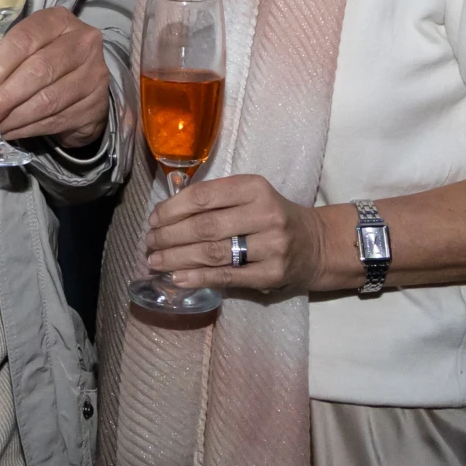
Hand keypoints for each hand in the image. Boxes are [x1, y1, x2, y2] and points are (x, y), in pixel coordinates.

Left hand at [0, 7, 108, 146]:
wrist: (81, 90)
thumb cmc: (42, 64)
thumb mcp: (16, 55)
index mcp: (58, 21)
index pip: (26, 39)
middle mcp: (83, 42)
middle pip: (38, 70)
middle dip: (4, 96)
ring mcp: (94, 74)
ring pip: (48, 100)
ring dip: (14, 117)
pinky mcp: (96, 105)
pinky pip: (57, 119)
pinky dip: (28, 129)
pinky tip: (11, 131)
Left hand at [144, 172, 331, 296]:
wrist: (316, 244)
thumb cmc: (271, 216)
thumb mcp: (250, 196)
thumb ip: (216, 200)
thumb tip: (165, 214)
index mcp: (254, 188)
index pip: (203, 196)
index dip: (172, 209)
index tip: (153, 219)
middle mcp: (265, 214)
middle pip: (204, 226)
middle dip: (169, 236)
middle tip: (149, 243)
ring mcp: (271, 246)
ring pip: (212, 253)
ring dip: (177, 258)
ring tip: (155, 261)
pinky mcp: (272, 274)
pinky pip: (227, 276)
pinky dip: (198, 278)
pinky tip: (177, 277)